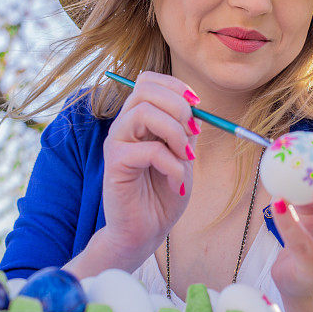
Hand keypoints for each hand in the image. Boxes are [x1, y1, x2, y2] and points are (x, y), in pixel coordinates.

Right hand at [100, 71, 200, 266]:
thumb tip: (194, 107)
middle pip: (145, 89)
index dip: (176, 86)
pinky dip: (171, 164)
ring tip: (185, 157)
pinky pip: (149, 150)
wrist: (145, 231)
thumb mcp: (181, 155)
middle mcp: (123, 126)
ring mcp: (116, 143)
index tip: (198, 107)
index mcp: (138, 119)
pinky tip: (175, 182)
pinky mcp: (114, 164)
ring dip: (175, 132)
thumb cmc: (162, 194)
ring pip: (144, 113)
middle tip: (194, 132)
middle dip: (178, 106)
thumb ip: (184, 130)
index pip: (148, 81)